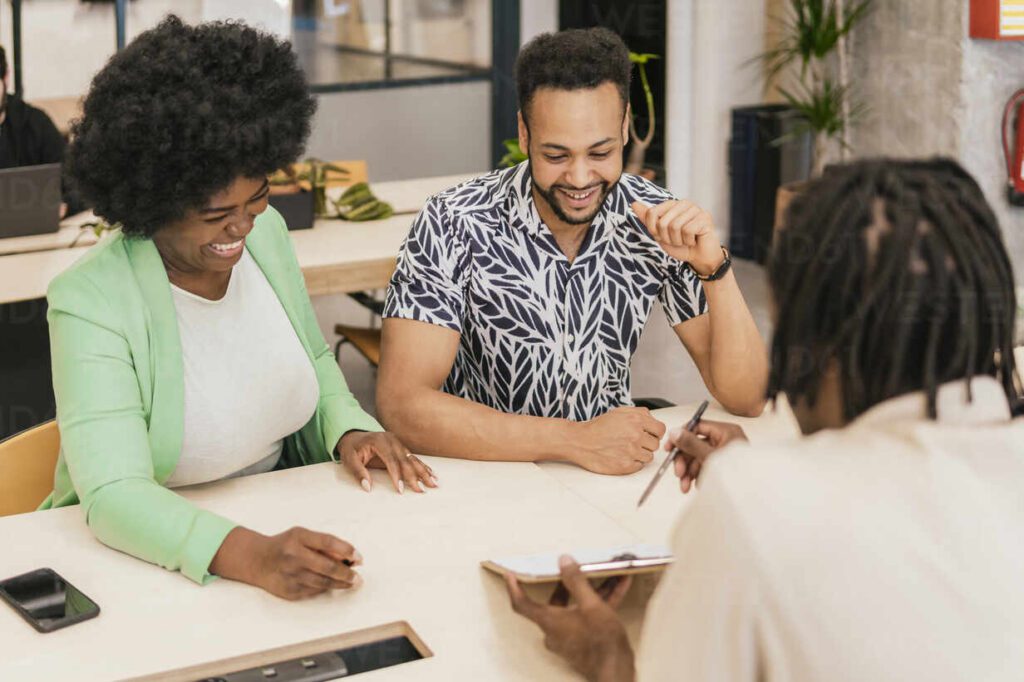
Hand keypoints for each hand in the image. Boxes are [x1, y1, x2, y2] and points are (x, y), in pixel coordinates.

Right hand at [211, 526, 361, 600]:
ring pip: (323, 582)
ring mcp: (290, 575)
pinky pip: (314, 590)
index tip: (359, 558)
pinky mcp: (289, 590)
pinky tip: (333, 585)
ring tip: (352, 582)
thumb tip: (349, 557)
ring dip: (341, 583)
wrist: (257, 560)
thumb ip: (323, 544)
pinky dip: (326, 587)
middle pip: (328, 566)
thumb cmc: (285, 545)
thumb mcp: (302, 536)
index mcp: (298, 537)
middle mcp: (293, 556)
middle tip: (359, 577)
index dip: (346, 550)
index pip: (328, 542)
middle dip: (347, 573)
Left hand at [337, 430, 437, 493]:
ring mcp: (398, 442)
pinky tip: (431, 474)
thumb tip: (367, 487)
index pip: (391, 461)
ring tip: (434, 483)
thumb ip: (358, 472)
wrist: (353, 434)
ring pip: (413, 459)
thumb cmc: (351, 448)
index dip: (397, 476)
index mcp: (379, 441)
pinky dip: (422, 467)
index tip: (400, 489)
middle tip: (422, 490)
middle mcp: (392, 440)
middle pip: (405, 460)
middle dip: (415, 476)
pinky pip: (413, 458)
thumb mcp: (349, 460)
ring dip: (423, 472)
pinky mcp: (401, 447)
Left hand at [506, 556, 634, 681]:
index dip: (514, 588)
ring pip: (575, 608)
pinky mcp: (583, 641)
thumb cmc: (601, 640)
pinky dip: (599, 603)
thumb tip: (563, 561)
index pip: (522, 604)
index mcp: (549, 621)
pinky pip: (587, 616)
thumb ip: (576, 581)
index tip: (510, 575)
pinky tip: (619, 588)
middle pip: (554, 602)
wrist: (617, 671)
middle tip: (571, 567)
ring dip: (590, 591)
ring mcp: (569, 637)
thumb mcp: (591, 605)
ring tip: (606, 574)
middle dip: (567, 583)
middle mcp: (555, 630)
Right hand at [573, 407, 664, 474]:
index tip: (649, 435)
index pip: (660, 430)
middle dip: (646, 444)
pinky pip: (639, 466)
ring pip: (649, 457)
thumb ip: (639, 413)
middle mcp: (635, 435)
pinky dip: (632, 463)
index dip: (655, 433)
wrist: (580, 441)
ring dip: (640, 454)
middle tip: (633, 442)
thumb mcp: (619, 412)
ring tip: (625, 449)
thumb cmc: (598, 427)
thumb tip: (653, 420)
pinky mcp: (625, 465)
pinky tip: (621, 456)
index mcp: (636, 420)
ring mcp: (631, 451)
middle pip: (655, 444)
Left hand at [631, 199, 723, 273]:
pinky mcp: (705, 217)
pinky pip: (688, 231)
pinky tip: (694, 240)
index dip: (654, 230)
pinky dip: (688, 241)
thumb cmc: (680, 245)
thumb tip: (633, 203)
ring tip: (686, 240)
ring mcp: (696, 209)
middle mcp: (684, 203)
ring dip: (678, 240)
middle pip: (663, 222)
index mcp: (672, 204)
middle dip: (667, 237)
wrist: (698, 258)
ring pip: (675, 226)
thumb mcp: (659, 233)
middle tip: (678, 240)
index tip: (664, 236)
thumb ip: (647, 219)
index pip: (651, 213)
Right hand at [671, 419, 747, 492]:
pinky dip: (696, 476)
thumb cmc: (737, 474)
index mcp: (726, 432)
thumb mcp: (709, 457)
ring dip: (687, 472)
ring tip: (685, 486)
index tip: (669, 448)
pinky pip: (703, 467)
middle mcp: (724, 440)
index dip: (681, 436)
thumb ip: (691, 444)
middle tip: (678, 472)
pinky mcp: (721, 467)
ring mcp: (723, 454)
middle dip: (684, 461)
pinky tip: (695, 486)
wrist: (750, 496)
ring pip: (697, 458)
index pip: (697, 427)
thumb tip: (675, 432)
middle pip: (695, 444)